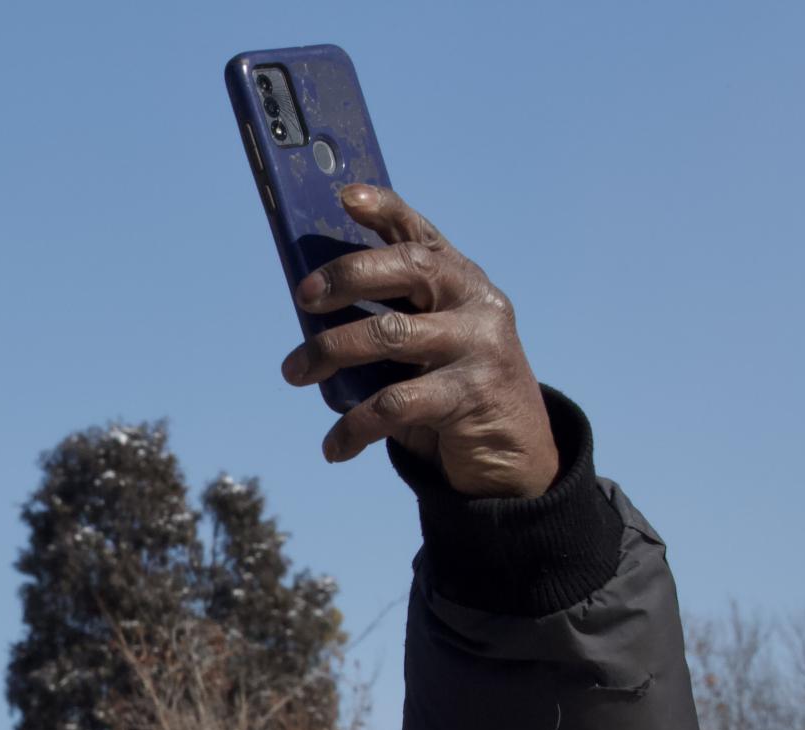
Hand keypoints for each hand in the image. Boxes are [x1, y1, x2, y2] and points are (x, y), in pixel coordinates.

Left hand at [279, 185, 557, 498]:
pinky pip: (395, 403)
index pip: (420, 234)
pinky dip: (354, 426)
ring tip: (294, 372)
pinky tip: (334, 447)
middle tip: (303, 297)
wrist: (510, 456)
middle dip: (348, 275)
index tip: (346, 196)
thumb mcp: (420, 350)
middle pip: (409, 269)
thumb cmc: (447, 393)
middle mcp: (476, 303)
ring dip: (330, 351)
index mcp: (460, 281)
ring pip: (391, 334)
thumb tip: (310, 307)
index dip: (385, 210)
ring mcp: (479, 346)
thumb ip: (385, 322)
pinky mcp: (473, 395)